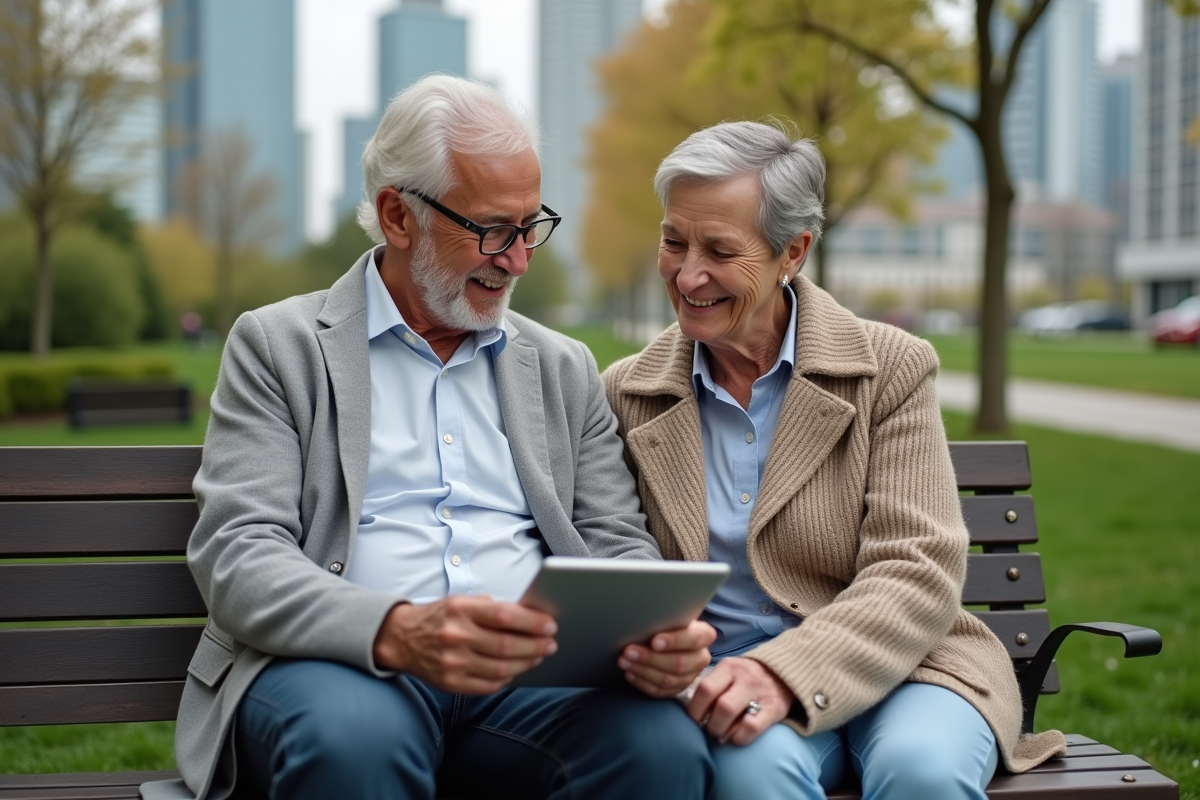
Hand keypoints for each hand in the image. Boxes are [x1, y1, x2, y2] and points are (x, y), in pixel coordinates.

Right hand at [372, 596, 557, 693]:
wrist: (401, 638)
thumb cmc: (439, 617)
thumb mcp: (461, 601)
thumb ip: (491, 608)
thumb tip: (529, 616)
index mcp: (460, 610)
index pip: (504, 616)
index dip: (532, 622)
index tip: (550, 625)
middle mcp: (456, 636)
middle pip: (506, 645)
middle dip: (535, 645)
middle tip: (551, 643)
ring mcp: (452, 663)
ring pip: (501, 669)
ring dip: (526, 663)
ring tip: (538, 656)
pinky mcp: (450, 683)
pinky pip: (487, 685)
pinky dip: (506, 679)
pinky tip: (516, 671)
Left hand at [618, 619, 715, 697]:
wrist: (668, 640)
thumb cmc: (666, 624)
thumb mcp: (670, 617)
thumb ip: (665, 619)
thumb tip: (645, 620)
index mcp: (704, 635)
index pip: (694, 639)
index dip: (674, 641)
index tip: (654, 641)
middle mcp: (700, 657)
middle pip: (678, 663)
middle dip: (650, 658)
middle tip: (628, 651)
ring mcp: (690, 676)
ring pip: (667, 679)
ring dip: (642, 670)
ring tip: (624, 661)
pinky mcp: (677, 689)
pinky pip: (660, 691)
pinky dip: (642, 683)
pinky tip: (629, 674)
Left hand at [687, 656, 793, 745]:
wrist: (782, 674)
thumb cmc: (746, 677)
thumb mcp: (728, 672)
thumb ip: (712, 685)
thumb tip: (692, 709)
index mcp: (729, 666)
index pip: (705, 688)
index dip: (695, 708)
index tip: (695, 719)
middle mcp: (745, 677)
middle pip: (719, 705)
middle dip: (709, 723)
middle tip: (709, 728)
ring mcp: (761, 693)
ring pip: (732, 715)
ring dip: (721, 731)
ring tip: (720, 734)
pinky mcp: (774, 709)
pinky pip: (751, 728)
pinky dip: (738, 737)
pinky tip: (736, 737)